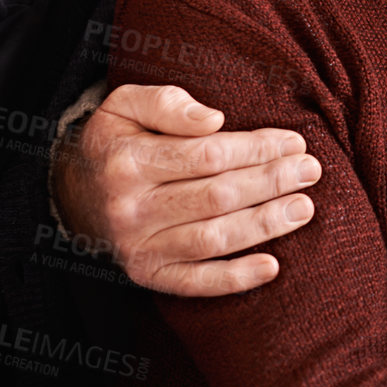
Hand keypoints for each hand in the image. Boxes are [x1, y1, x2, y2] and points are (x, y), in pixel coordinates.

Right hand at [51, 83, 321, 295]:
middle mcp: (130, 208)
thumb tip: (214, 120)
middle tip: (312, 170)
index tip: (294, 140)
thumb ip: (168, 103)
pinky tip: (273, 267)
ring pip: (212, 239)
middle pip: (216, 196)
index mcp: (127, 161)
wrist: (75, 191)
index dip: (256, 148)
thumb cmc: (119, 139)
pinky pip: (194, 283)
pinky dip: (235, 279)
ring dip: (264, 225)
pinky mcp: (147, 275)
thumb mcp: (126, 104)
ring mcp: (137, 247)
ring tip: (305, 208)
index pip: (207, 155)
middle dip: (271, 182)